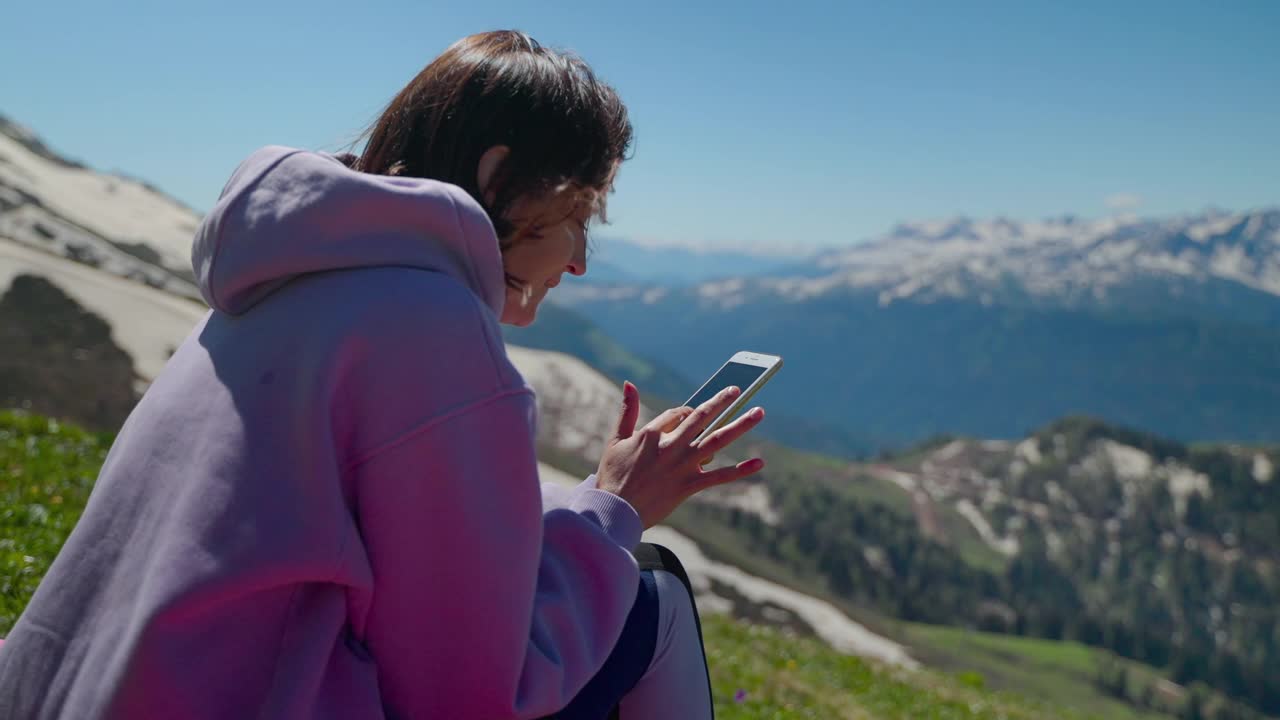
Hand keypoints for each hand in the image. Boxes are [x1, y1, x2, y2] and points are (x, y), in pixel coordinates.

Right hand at [595, 381, 765, 527]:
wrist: (615, 511)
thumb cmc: (613, 476)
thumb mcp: (616, 439)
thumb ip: (627, 411)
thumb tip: (629, 383)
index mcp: (652, 434)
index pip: (676, 414)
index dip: (684, 413)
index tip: (688, 414)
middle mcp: (671, 446)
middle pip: (702, 418)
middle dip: (721, 402)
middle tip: (737, 390)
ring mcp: (682, 466)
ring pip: (717, 440)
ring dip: (740, 425)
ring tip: (759, 412)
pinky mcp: (689, 486)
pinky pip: (719, 476)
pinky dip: (741, 470)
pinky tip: (759, 462)